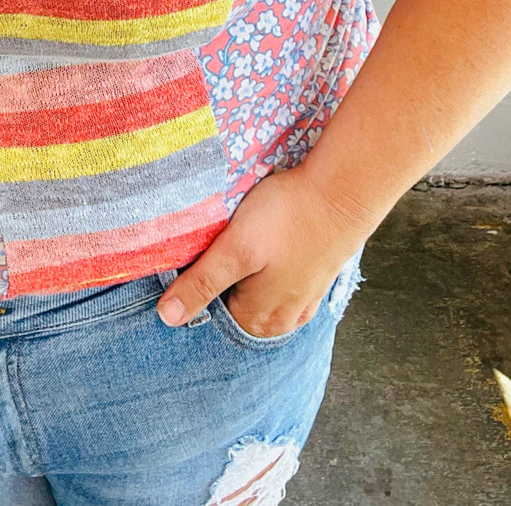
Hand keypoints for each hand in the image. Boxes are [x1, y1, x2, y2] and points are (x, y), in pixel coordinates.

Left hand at [156, 162, 375, 334]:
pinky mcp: (314, 277)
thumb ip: (202, 283)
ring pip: (257, 293)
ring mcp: (302, 300)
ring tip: (241, 242)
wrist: (343, 192)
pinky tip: (267, 247)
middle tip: (215, 245)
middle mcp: (281, 319)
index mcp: (257, 319)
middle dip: (220, 281)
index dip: (194, 286)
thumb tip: (167, 318)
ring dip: (245, 274)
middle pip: (234, 306)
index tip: (190, 258)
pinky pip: (281, 282)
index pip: (209, 315)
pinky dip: (268, 269)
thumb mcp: (235, 248)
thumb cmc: (287, 217)